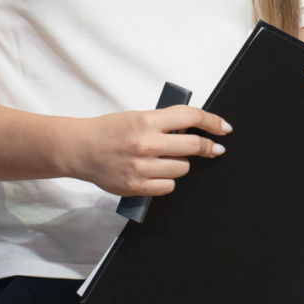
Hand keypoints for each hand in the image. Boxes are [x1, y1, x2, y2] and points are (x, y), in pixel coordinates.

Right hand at [65, 105, 231, 196]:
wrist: (80, 149)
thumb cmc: (109, 130)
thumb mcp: (137, 116)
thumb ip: (163, 123)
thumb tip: (194, 130)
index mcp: (147, 120)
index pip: (191, 117)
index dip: (213, 122)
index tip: (223, 128)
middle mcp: (146, 144)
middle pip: (193, 147)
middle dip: (206, 147)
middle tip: (212, 148)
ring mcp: (142, 167)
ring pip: (182, 169)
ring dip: (179, 164)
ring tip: (165, 159)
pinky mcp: (137, 187)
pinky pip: (168, 187)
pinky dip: (167, 181)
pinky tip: (157, 173)